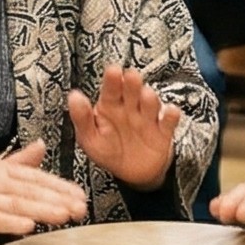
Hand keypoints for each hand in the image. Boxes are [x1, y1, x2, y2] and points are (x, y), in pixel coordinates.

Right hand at [0, 141, 87, 240]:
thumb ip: (20, 160)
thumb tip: (41, 146)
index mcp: (3, 170)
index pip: (38, 178)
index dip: (61, 187)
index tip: (80, 195)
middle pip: (33, 190)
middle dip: (59, 199)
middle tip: (80, 208)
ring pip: (18, 204)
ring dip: (42, 209)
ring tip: (63, 216)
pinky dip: (11, 223)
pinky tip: (27, 227)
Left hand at [68, 67, 178, 189]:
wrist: (132, 174)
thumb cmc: (109, 151)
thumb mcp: (89, 138)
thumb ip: (81, 118)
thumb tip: (73, 97)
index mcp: (110, 106)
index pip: (110, 89)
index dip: (112, 79)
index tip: (113, 70)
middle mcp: (130, 108)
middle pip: (132, 91)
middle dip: (132, 83)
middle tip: (131, 76)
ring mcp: (147, 118)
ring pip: (150, 103)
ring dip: (149, 98)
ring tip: (146, 95)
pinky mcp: (162, 132)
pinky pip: (168, 122)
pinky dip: (170, 116)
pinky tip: (170, 112)